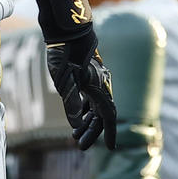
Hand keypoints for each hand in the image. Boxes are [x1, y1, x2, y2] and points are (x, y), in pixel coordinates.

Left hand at [46, 28, 117, 150]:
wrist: (68, 30)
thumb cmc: (66, 54)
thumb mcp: (65, 81)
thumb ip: (71, 103)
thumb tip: (75, 125)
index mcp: (99, 88)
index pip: (108, 116)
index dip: (110, 133)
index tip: (111, 147)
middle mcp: (101, 85)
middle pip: (101, 115)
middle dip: (92, 132)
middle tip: (79, 146)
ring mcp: (95, 80)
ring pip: (95, 107)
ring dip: (87, 122)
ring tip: (75, 135)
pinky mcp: (88, 75)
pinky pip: (91, 97)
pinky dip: (85, 109)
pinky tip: (77, 115)